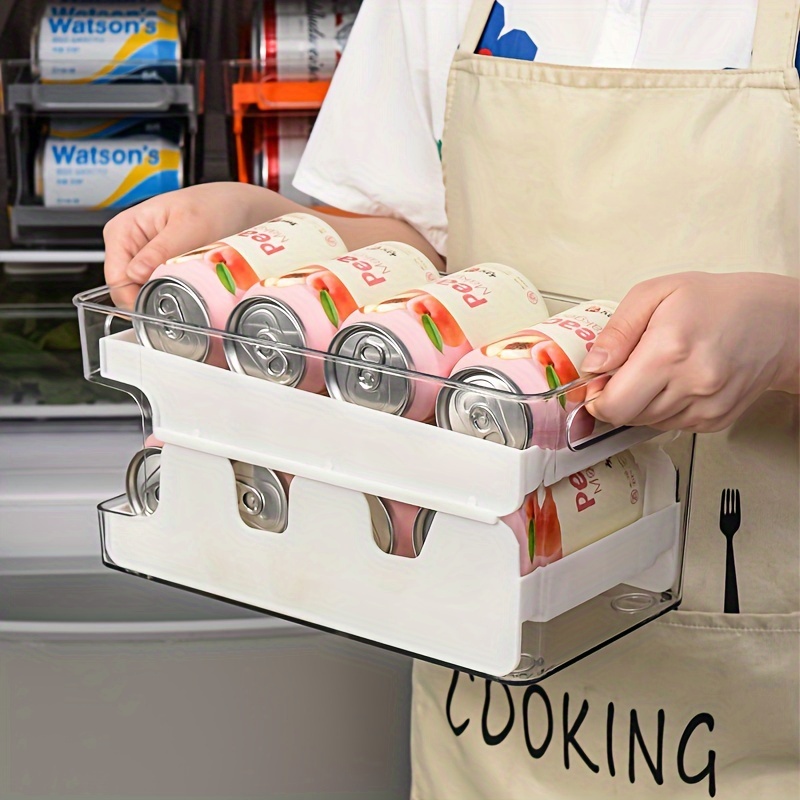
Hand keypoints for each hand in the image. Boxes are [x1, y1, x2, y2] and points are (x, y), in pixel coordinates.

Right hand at [103, 183, 302, 307]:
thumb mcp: (187, 227)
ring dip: (165, 297)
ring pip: (144, 292)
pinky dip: (174, 293)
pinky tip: (190, 289)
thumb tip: (135, 274)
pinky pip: (160, 288)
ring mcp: (144, 257)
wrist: (238, 207)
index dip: (135, 299)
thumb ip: (159, 251)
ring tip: (190, 290)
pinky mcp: (161, 266)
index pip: (116, 279)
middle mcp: (129, 244)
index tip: (160, 309)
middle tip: (182, 300)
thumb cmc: (213, 205)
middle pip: (128, 289)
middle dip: (151, 299)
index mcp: (123, 229)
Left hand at [580, 272, 799, 432]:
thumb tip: (594, 364)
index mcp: (669, 349)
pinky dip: (663, 408)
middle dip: (615, 399)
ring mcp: (706, 406)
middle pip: (627, 417)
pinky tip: (675, 382)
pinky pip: (671, 425)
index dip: (596, 397)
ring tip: (656, 371)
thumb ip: (617, 330)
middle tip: (623, 374)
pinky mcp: (716, 420)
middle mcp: (691, 383)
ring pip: (647, 423)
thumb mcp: (655, 294)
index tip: (596, 382)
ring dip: (640, 404)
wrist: (775, 321)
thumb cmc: (717, 302)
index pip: (614, 403)